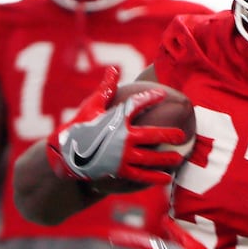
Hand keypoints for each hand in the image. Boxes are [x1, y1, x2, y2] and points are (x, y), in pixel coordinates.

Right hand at [47, 67, 187, 186]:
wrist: (65, 155)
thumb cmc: (78, 127)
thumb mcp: (90, 106)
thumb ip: (105, 89)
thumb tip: (113, 68)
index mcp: (116, 120)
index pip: (137, 105)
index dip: (150, 98)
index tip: (163, 94)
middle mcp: (122, 138)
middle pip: (152, 135)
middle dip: (170, 134)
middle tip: (182, 135)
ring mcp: (121, 156)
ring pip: (150, 158)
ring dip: (166, 159)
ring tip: (178, 159)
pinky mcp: (118, 170)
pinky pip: (140, 175)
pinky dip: (154, 178)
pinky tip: (167, 179)